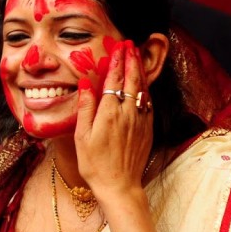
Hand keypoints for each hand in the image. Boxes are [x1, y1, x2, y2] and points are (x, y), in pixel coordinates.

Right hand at [74, 41, 152, 200]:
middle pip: (132, 80)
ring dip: (140, 71)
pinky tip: (144, 85)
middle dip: (131, 60)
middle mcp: (127, 113)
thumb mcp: (82, 137)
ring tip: (138, 57)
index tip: (119, 47)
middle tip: (130, 45)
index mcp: (110, 113)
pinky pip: (148, 103)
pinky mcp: (147, 130)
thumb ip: (85, 108)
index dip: (117, 61)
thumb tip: (85, 84)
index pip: (115, 79)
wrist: (119, 186)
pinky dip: (146, 89)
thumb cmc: (95, 164)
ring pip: (142, 90)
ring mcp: (140, 121)